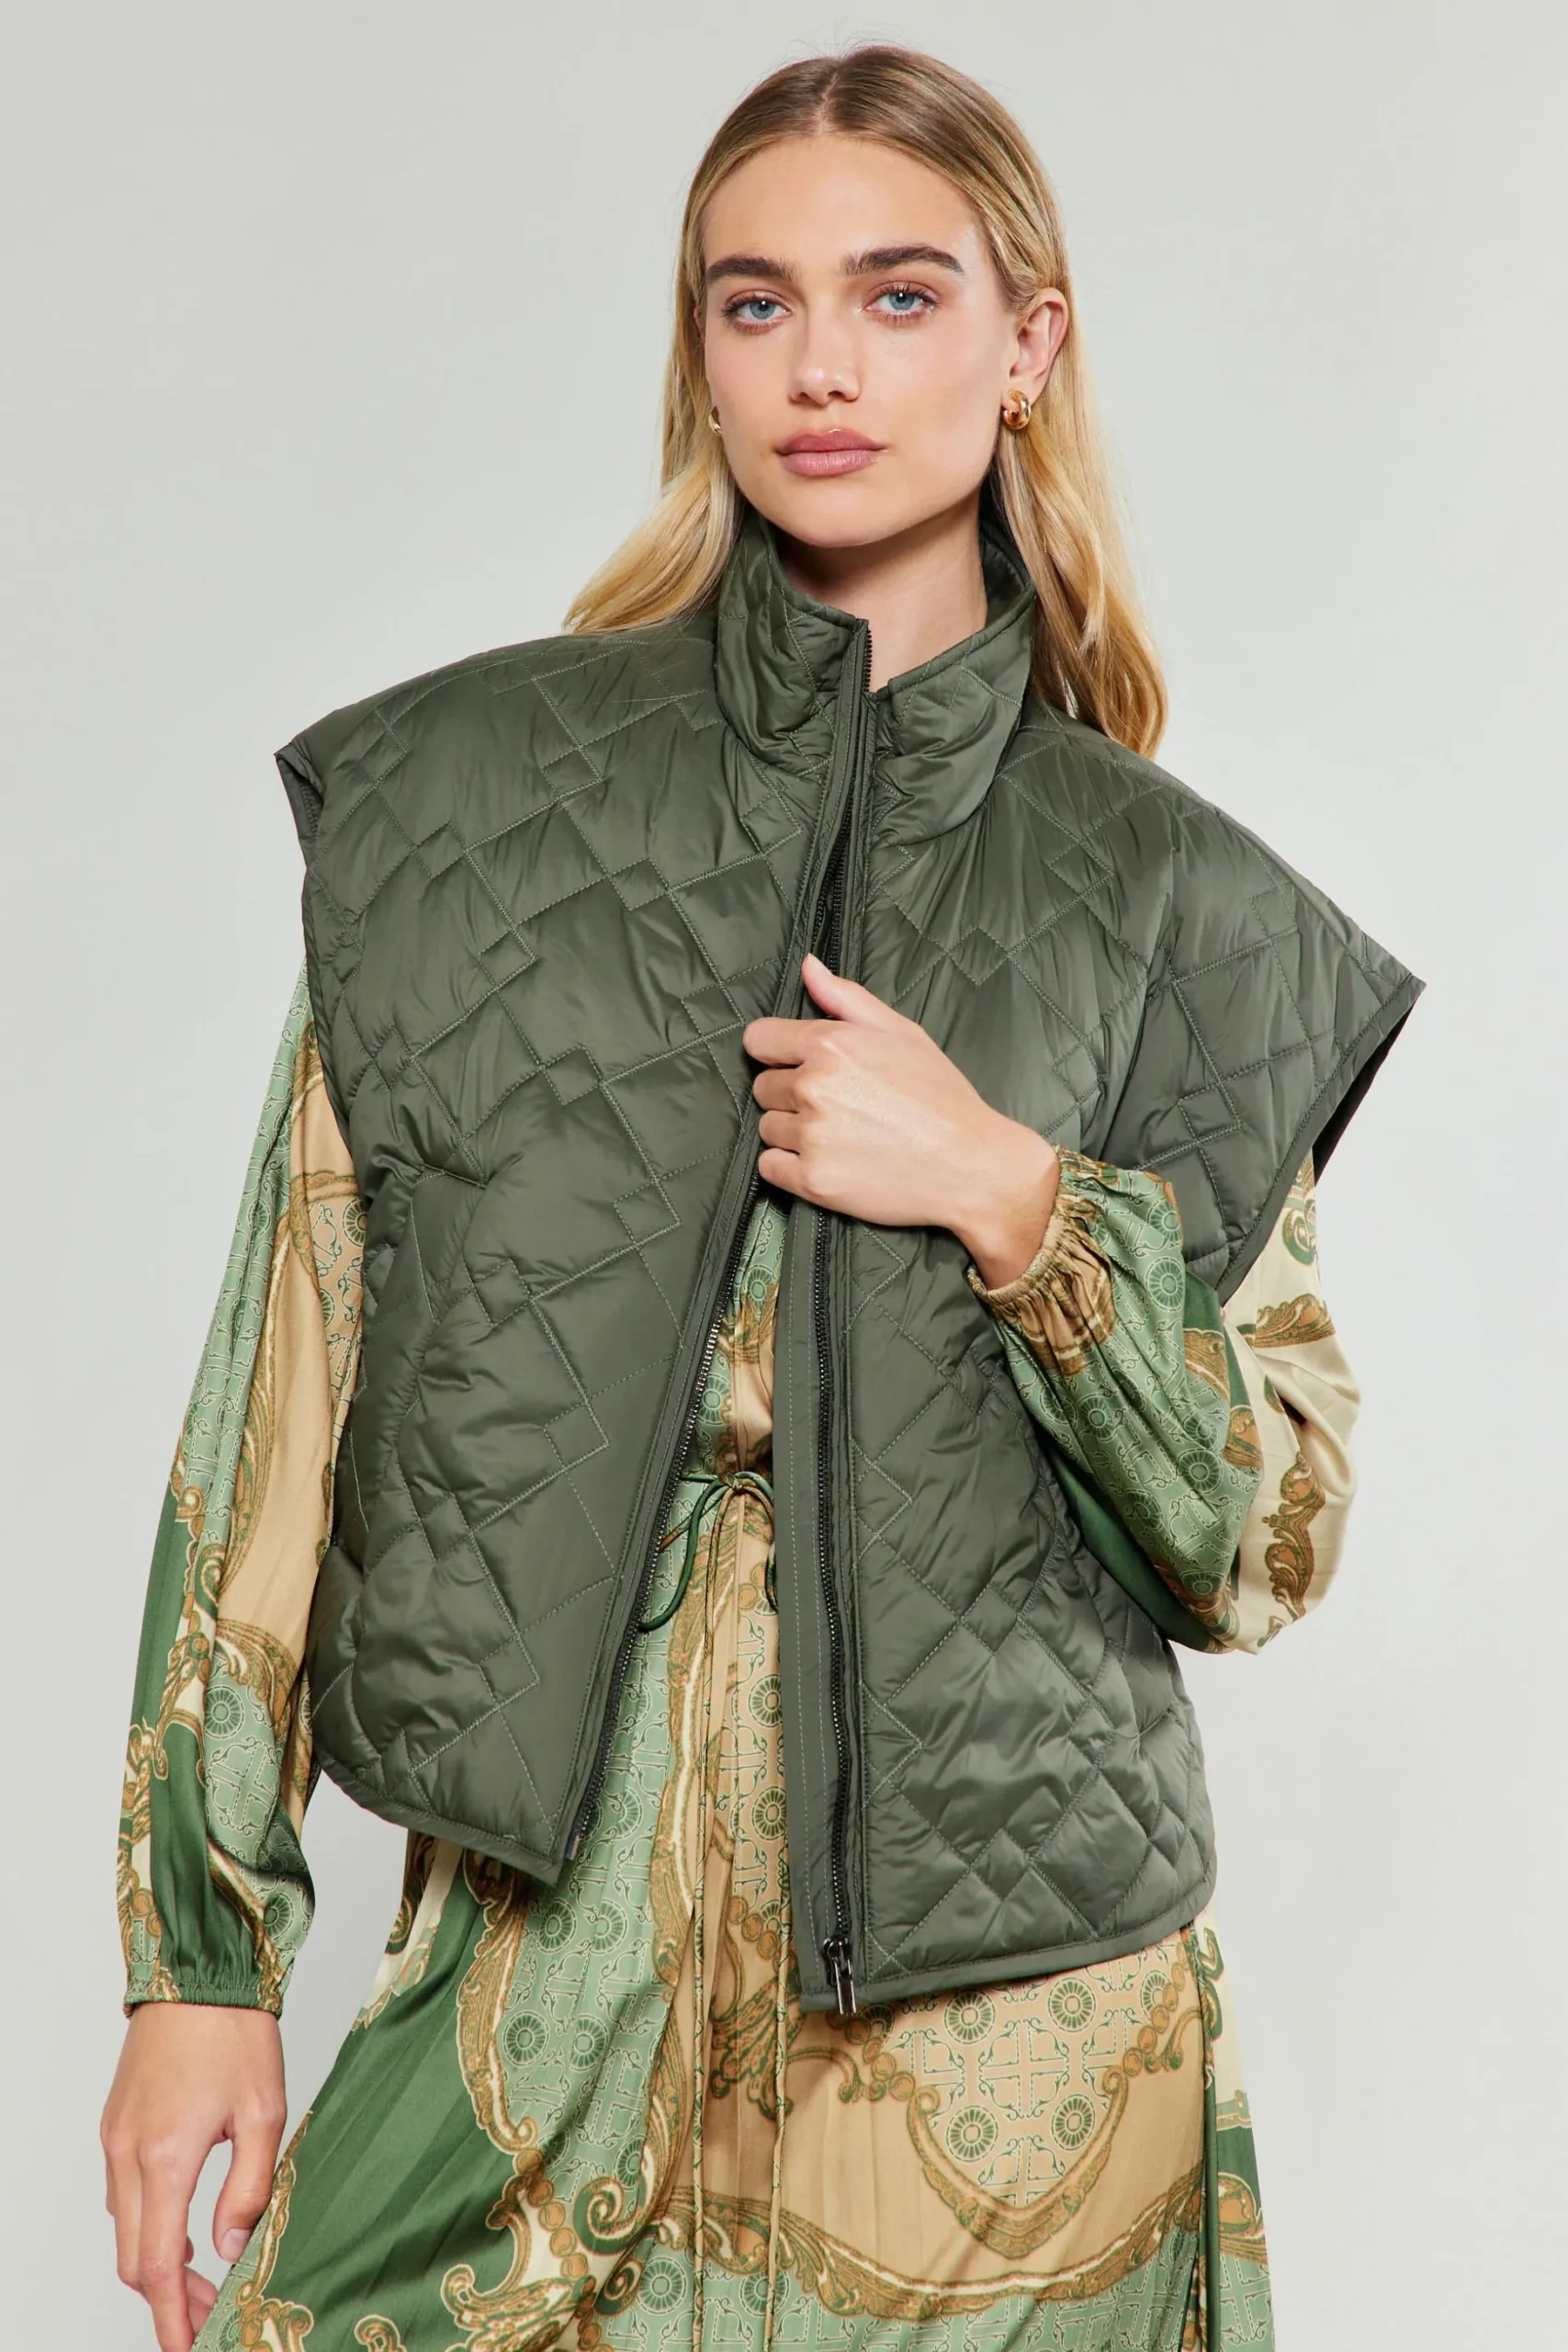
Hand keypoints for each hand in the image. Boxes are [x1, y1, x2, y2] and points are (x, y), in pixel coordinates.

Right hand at [101, 2003, 286, 2351]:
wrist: (196, 1971)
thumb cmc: (236, 2032)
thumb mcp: (264, 2113)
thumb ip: (248, 2189)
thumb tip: (230, 2250)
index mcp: (164, 2159)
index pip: (156, 2268)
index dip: (172, 2318)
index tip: (190, 2347)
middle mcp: (128, 2155)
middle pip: (133, 2259)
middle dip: (168, 2299)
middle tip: (209, 2314)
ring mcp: (116, 2139)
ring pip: (126, 2227)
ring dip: (157, 2260)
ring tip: (204, 2273)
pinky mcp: (116, 2123)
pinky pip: (124, 2191)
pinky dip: (148, 2220)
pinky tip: (183, 2220)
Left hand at [742, 952, 1060, 1286]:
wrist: (970, 1166)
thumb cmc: (941, 1096)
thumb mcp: (902, 1032)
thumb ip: (847, 998)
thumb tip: (807, 966)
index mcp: (831, 1044)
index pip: (760, 1040)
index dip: (776, 1051)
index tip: (797, 1063)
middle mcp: (813, 1087)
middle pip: (764, 1086)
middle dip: (791, 1093)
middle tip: (838, 1105)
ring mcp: (811, 1136)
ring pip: (768, 1127)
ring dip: (793, 1131)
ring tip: (840, 1135)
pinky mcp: (812, 1181)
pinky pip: (770, 1167)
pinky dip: (790, 1166)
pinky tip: (827, 1160)